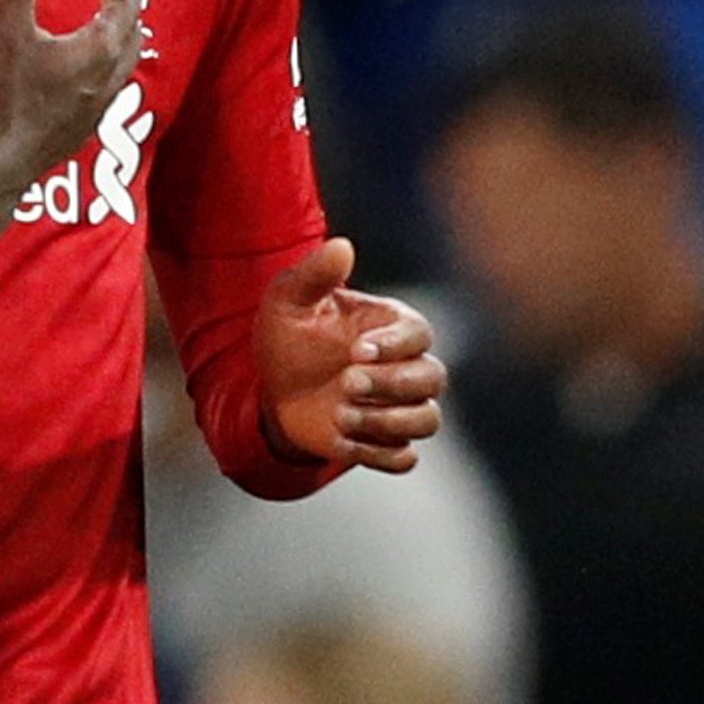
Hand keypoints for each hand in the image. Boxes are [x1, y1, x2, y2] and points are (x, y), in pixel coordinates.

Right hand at [0, 0, 143, 206]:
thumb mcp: (6, 24)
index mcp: (96, 51)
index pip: (124, 9)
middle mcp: (105, 82)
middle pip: (130, 40)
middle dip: (126, 12)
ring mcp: (94, 112)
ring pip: (120, 69)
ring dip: (117, 43)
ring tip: (103, 29)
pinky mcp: (79, 133)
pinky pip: (104, 91)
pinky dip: (102, 70)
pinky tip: (78, 75)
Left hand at [256, 238, 443, 472]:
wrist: (271, 388)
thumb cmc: (288, 335)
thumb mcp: (290, 300)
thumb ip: (316, 273)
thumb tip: (342, 245)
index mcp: (391, 327)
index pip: (419, 333)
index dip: (394, 345)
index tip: (356, 350)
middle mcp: (406, 367)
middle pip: (432, 378)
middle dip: (392, 384)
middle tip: (345, 382)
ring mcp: (399, 407)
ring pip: (427, 420)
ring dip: (387, 422)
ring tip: (339, 415)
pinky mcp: (386, 442)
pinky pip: (404, 458)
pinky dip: (379, 454)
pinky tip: (344, 442)